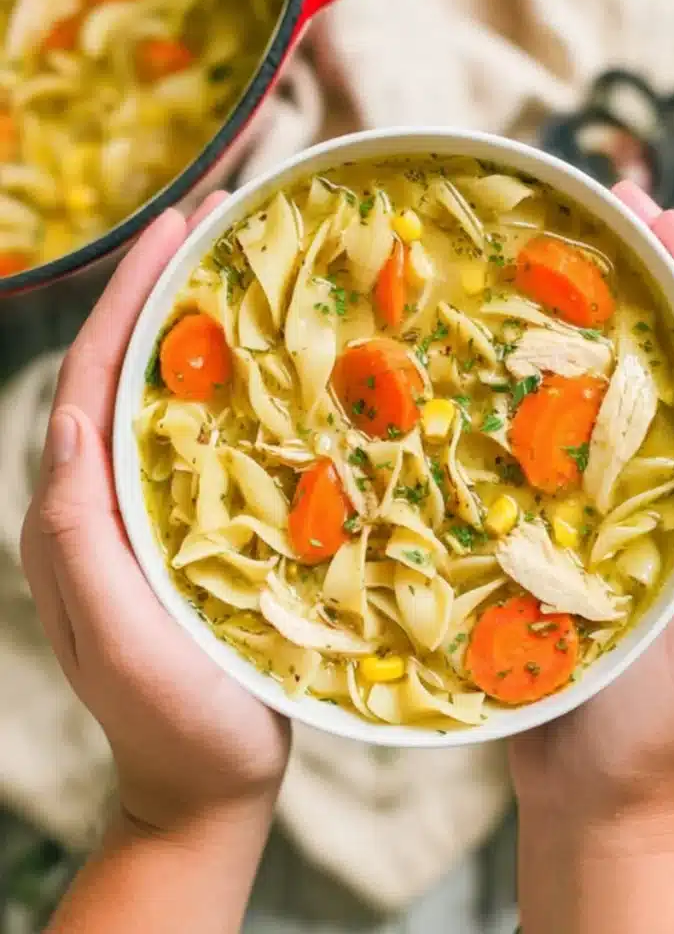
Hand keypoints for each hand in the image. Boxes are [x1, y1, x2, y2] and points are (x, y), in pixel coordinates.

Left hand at [21, 199, 290, 838]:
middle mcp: (105, 496)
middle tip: (215, 219)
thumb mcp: (117, 636)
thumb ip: (78, 532)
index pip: (94, 377)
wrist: (206, 784)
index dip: (129, 297)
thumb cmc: (169, 721)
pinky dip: (233, 388)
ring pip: (168, 396)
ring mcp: (151, 512)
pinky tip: (274, 364)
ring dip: (199, 326)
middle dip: (162, 288)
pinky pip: (206, 440)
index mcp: (77, 510)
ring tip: (245, 266)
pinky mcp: (195, 528)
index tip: (176, 225)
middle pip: (128, 368)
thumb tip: (69, 411)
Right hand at [511, 184, 673, 844]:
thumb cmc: (667, 728)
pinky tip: (531, 360)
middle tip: (617, 213)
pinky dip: (566, 392)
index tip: (664, 222)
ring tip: (578, 261)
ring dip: (615, 325)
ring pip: (641, 399)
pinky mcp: (595, 536)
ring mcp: (652, 515)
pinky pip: (586, 448)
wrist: (601, 803)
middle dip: (666, 285)